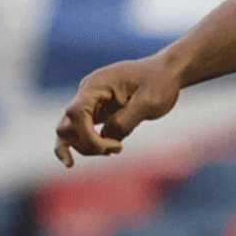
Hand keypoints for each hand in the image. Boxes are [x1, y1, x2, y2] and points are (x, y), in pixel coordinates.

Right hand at [54, 57, 183, 165]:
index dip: (87, 135)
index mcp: (97, 83)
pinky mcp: (95, 112)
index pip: (75, 112)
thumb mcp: (150, 101)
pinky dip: (81, 145)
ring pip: (69, 132)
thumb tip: (105, 138)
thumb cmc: (161, 82)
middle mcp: (87, 92)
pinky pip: (78, 132)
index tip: (112, 145)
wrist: (167, 73)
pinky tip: (72, 162)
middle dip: (87, 144)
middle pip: (67, 126)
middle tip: (118, 148)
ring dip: (87, 147)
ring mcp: (89, 103)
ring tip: (117, 149)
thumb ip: (126, 120)